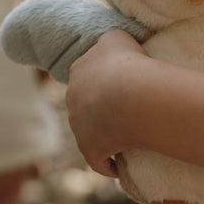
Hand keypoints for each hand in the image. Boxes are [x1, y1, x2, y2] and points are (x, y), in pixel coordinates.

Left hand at [65, 28, 147, 177]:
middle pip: (85, 105)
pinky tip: (118, 167)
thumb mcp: (118, 37)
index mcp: (78, 72)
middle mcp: (73, 99)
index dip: (103, 82)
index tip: (120, 87)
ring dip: (105, 136)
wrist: (131, 93)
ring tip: (127, 138)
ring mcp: (79, 127)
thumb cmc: (128, 62)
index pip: (86, 77)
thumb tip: (112, 45)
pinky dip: (107, 164)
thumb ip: (110, 41)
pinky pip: (98, 160)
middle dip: (100, 110)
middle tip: (127, 112)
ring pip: (91, 133)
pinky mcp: (90, 149)